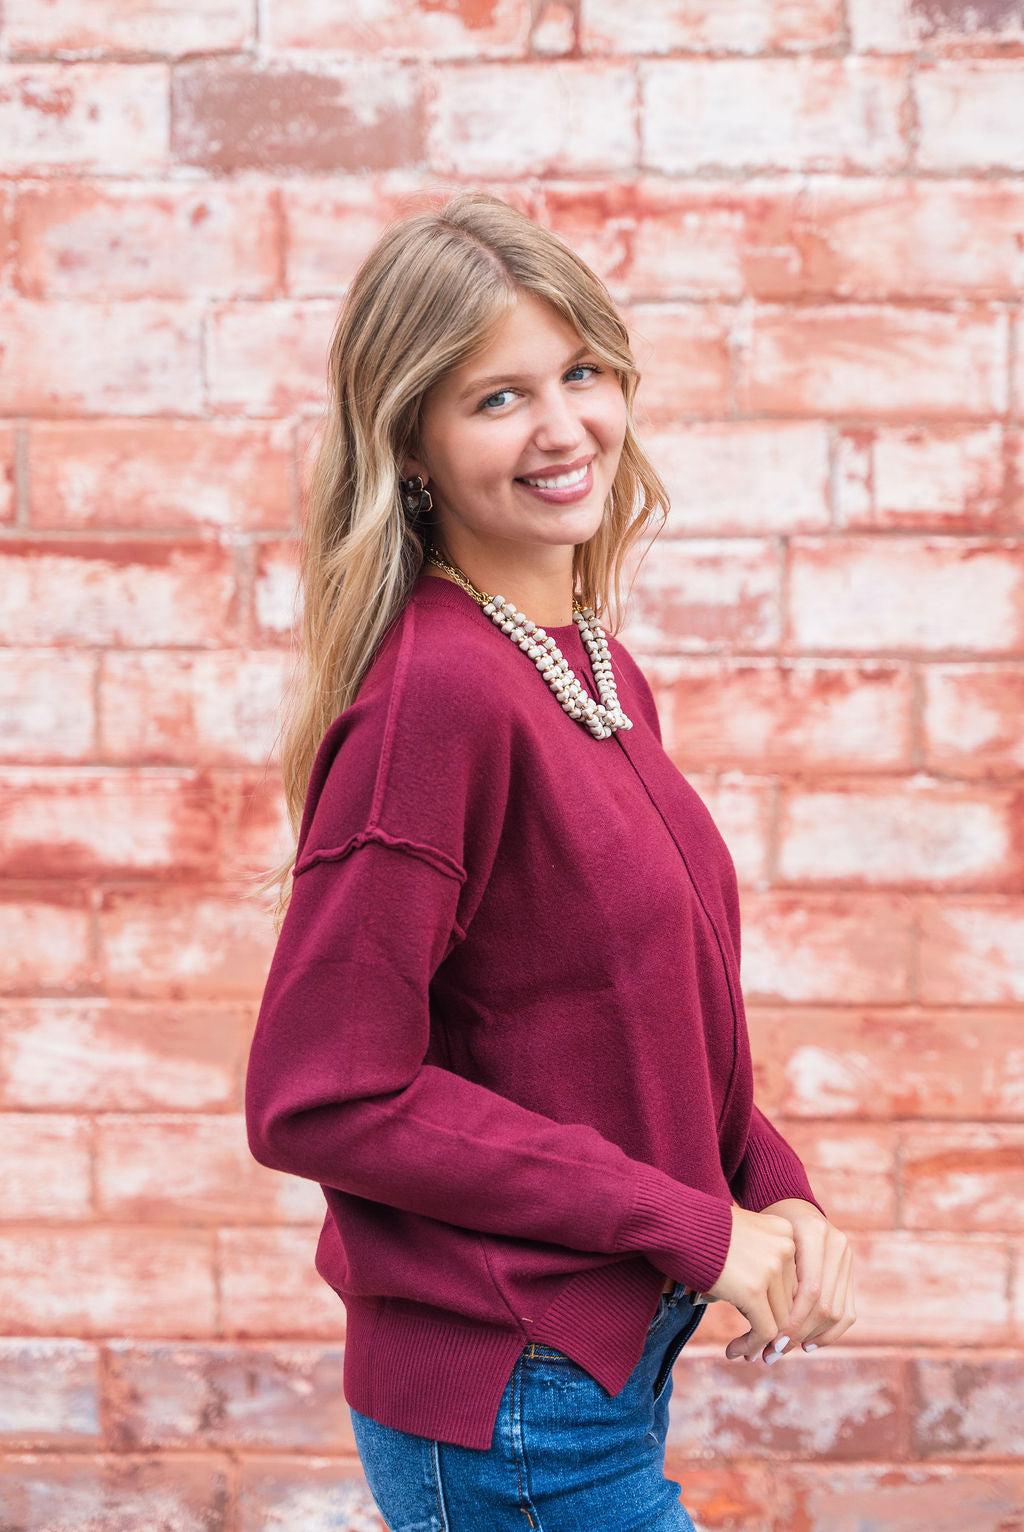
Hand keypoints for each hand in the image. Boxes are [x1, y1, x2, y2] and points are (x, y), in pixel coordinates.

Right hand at [704, 1203, 799, 1362]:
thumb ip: (761, 1259)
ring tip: (743, 1351)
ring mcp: (771, 1268)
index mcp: (785, 1231)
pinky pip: (764, 1331)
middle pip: (790, 1300)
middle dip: (775, 1325)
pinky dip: (751, 1346)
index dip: (780, 1305)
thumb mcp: (741, 1236)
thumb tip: (766, 1300)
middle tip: (757, 1345)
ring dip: (762, 1341)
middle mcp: (785, 1247)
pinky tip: (733, 1352)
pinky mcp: (753, 1290)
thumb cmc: (698, 1229)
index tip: (766, 1322)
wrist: (675, 1222)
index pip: (794, 1279)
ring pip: (781, 1320)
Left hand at [735, 1198, 856, 1364]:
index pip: (809, 1290)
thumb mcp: (757, 1239)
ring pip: (837, 1312)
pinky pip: (847, 1311)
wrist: (786, 1202)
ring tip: (783, 1351)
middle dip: (797, 1334)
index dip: (791, 1321)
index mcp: (812, 1232)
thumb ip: (759, 1269)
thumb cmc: (762, 1224)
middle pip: (824, 1305)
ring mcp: (846, 1257)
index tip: (768, 1342)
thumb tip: (730, 1308)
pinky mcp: (849, 1271)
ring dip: (810, 1338)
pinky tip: (807, 1345)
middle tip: (771, 1354)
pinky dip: (829, 1333)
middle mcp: (835, 1243)